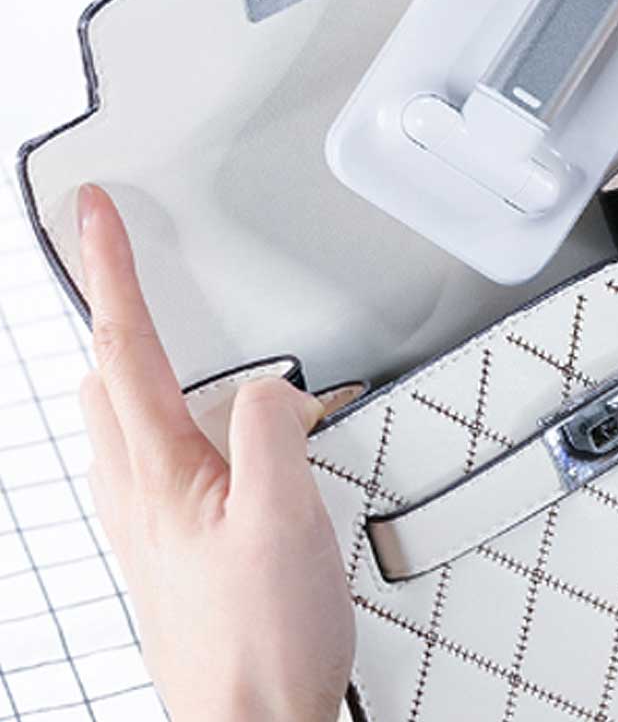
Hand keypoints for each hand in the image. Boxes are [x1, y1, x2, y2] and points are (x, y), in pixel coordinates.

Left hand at [76, 183, 353, 721]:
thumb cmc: (263, 638)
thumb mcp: (286, 518)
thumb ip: (270, 431)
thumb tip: (268, 386)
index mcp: (161, 472)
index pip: (124, 344)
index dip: (108, 269)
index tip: (95, 213)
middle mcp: (138, 493)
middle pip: (102, 376)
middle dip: (103, 307)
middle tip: (111, 260)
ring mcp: (146, 524)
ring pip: (114, 416)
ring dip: (121, 358)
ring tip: (144, 330)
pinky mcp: (166, 549)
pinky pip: (138, 458)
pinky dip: (146, 413)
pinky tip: (177, 432)